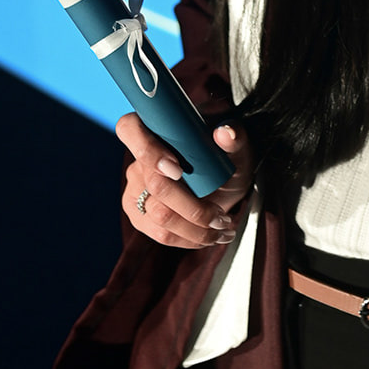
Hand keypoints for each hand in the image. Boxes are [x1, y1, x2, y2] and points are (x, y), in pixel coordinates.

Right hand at [117, 112, 254, 248]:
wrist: (224, 183)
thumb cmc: (226, 159)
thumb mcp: (238, 148)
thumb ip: (235, 138)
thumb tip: (226, 133)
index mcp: (154, 129)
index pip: (130, 129)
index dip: (149, 151)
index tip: (178, 170)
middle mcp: (139, 160)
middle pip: (156, 186)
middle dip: (194, 208)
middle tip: (222, 217)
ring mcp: (135, 189)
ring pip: (159, 216)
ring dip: (196, 229)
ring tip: (223, 229)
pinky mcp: (139, 215)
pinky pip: (160, 234)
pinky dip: (190, 239)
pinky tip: (211, 237)